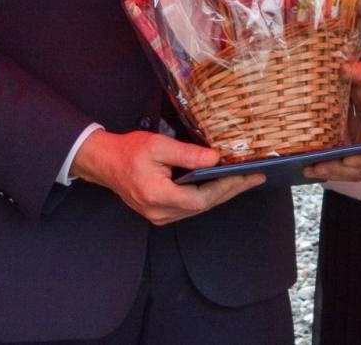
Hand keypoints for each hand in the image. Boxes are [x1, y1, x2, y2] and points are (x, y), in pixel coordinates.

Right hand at [70, 129, 262, 226]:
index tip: (246, 175)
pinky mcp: (160, 212)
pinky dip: (209, 195)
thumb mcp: (159, 146)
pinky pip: (191, 206)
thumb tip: (215, 158)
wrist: (104, 163)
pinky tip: (223, 184)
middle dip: (232, 190)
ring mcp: (159, 215)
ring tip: (245, 180)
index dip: (226, 187)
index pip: (201, 198)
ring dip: (223, 194)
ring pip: (199, 208)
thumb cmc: (128, 152)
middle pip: (204, 205)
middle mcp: (159, 211)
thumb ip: (188, 154)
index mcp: (157, 195)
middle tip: (256, 178)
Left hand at [303, 62, 360, 182]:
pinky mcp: (354, 151)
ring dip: (333, 174)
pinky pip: (344, 167)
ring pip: (354, 172)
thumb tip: (343, 69)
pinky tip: (311, 166)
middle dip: (341, 171)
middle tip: (316, 166)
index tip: (346, 158)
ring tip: (308, 169)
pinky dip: (330, 170)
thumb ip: (359, 71)